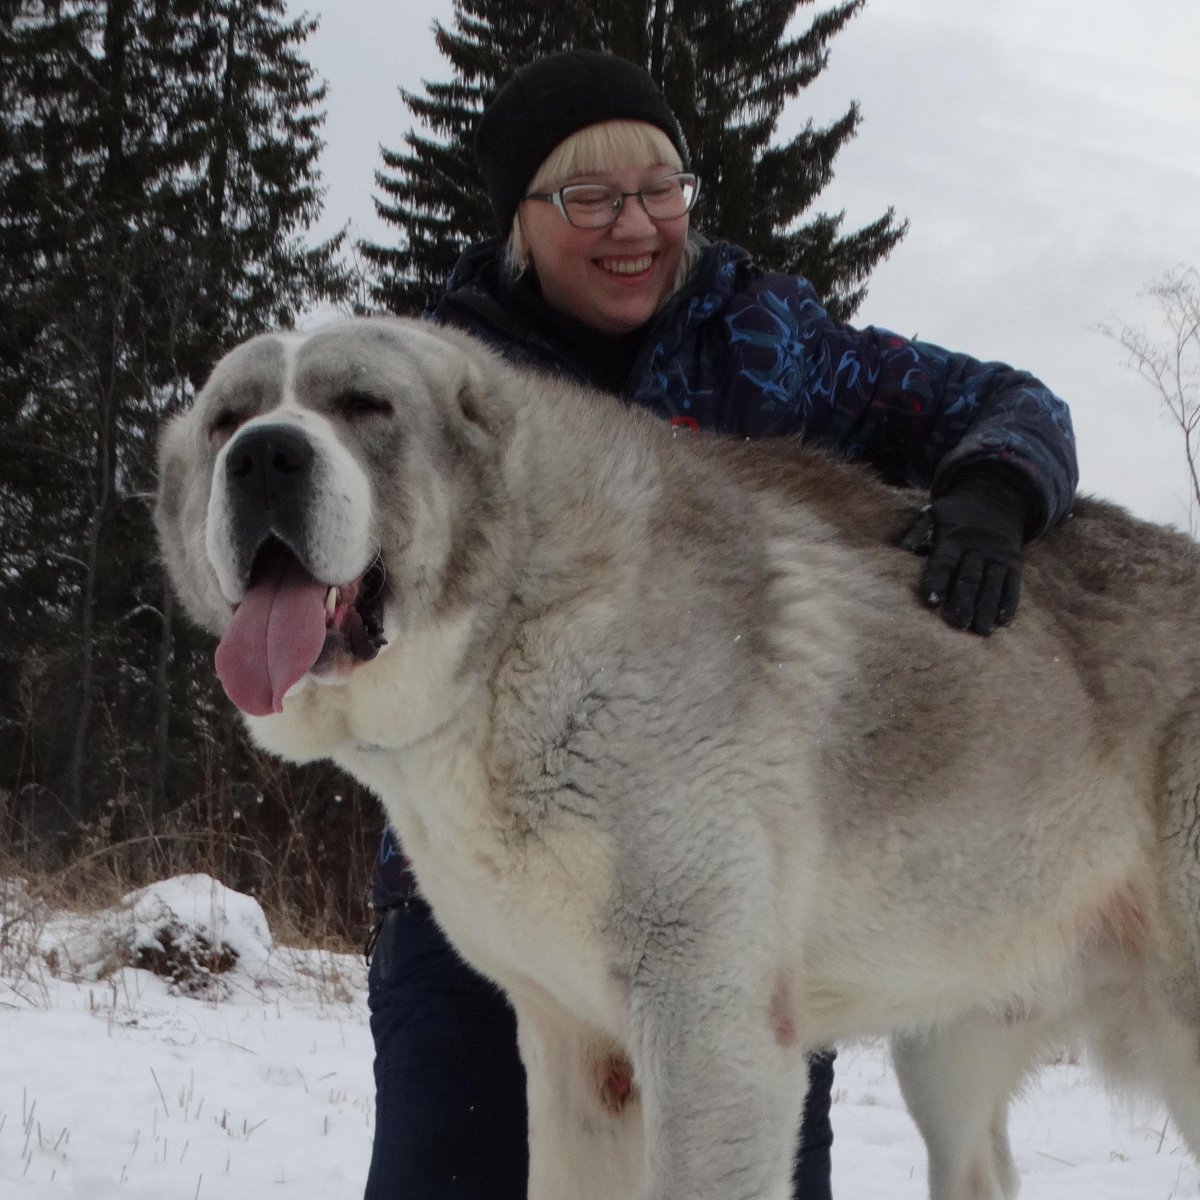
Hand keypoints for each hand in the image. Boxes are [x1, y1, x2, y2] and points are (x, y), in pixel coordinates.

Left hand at [899, 469, 1033, 635]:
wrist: (996, 498)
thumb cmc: (955, 514)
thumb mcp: (934, 513)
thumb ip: (918, 531)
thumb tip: (903, 549)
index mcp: (954, 538)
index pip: (944, 561)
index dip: (937, 580)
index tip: (931, 601)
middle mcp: (978, 548)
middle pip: (970, 577)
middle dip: (964, 601)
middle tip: (957, 624)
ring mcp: (998, 557)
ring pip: (993, 584)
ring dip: (987, 608)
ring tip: (981, 630)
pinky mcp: (1014, 564)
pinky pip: (1012, 585)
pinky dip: (1009, 603)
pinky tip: (1003, 621)